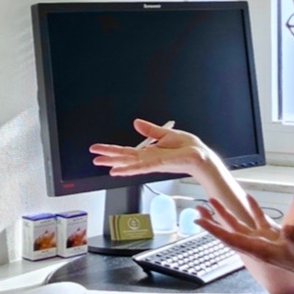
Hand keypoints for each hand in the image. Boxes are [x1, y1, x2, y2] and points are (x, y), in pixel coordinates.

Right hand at [89, 117, 208, 177]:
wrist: (200, 156)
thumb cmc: (188, 148)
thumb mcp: (165, 134)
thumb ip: (150, 130)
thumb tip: (136, 123)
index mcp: (149, 152)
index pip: (126, 151)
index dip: (112, 150)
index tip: (99, 149)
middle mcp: (148, 159)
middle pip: (124, 158)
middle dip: (108, 157)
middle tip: (94, 157)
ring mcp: (151, 162)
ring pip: (128, 162)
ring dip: (113, 163)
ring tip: (100, 163)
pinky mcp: (157, 164)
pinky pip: (139, 167)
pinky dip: (128, 169)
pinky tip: (117, 171)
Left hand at [196, 195, 293, 283]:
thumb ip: (293, 238)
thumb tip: (287, 228)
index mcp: (259, 250)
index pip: (231, 239)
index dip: (214, 230)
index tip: (200, 222)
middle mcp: (257, 246)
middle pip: (229, 231)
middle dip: (214, 220)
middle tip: (199, 209)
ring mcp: (264, 241)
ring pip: (240, 225)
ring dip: (227, 214)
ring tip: (215, 201)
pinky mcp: (274, 237)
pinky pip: (259, 221)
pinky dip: (253, 209)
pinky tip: (249, 198)